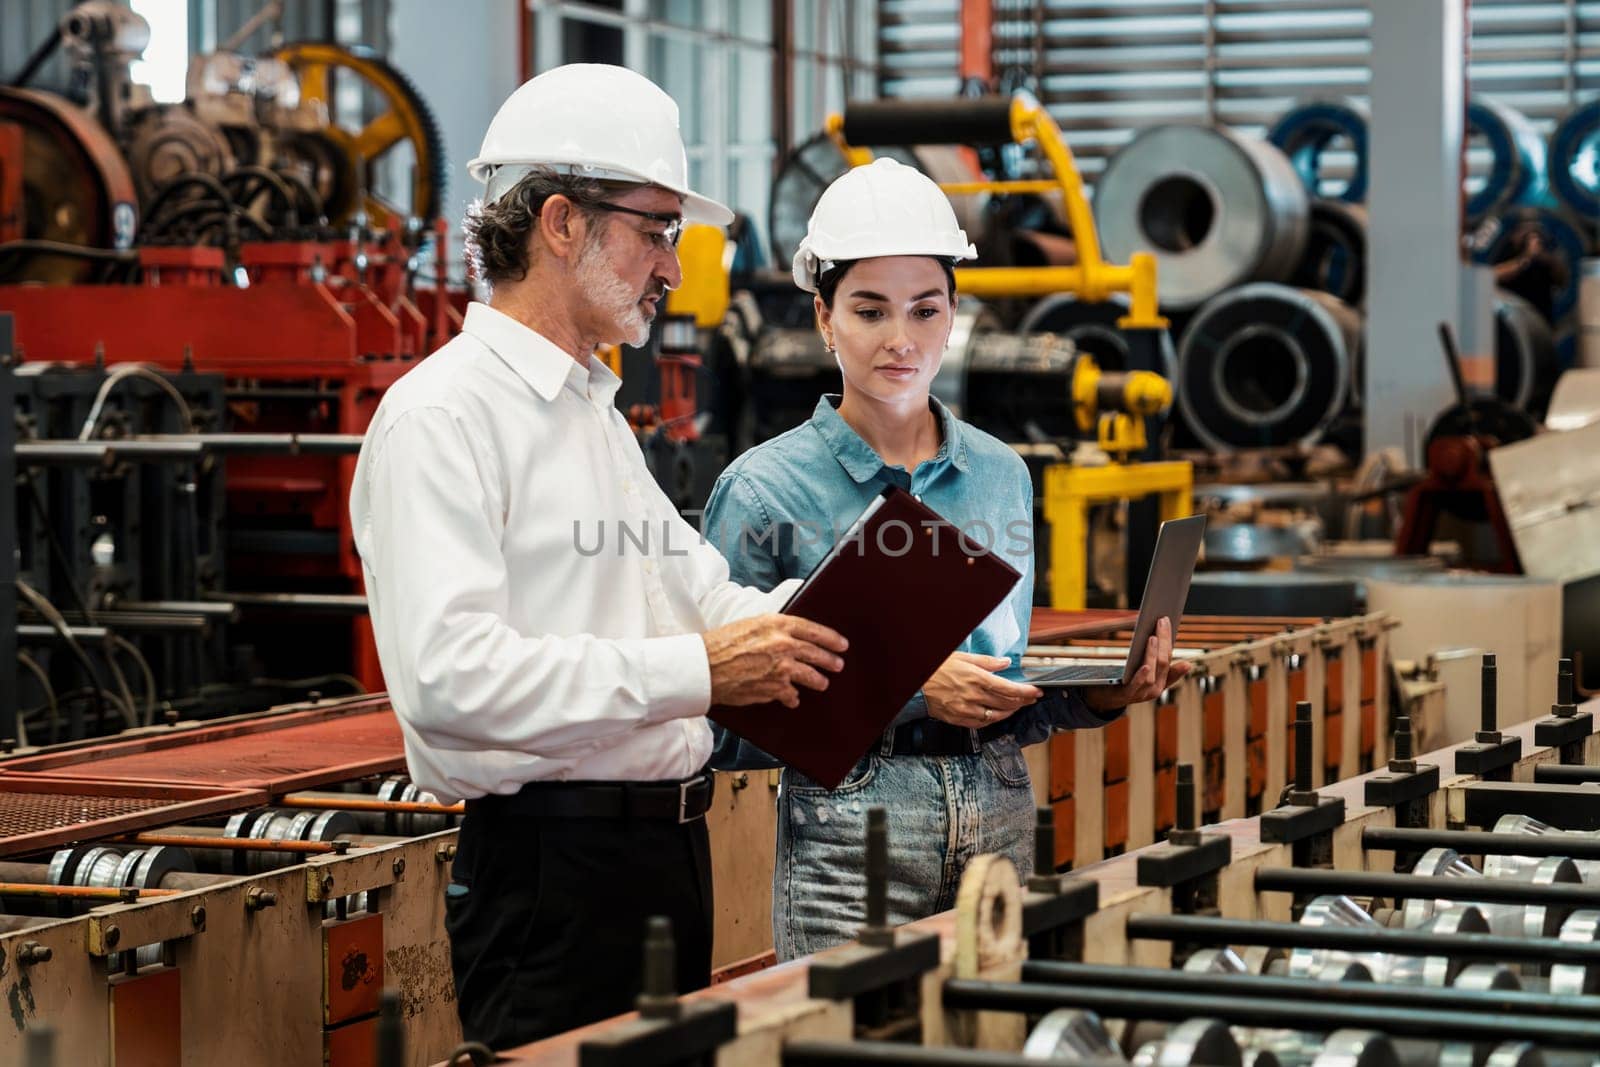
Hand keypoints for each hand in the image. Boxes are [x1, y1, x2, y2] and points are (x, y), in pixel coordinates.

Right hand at [702, 615, 847, 708]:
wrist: (703, 667)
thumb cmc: (721, 644)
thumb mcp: (750, 625)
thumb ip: (774, 629)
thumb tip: (792, 636)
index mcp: (777, 624)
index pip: (813, 630)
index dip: (830, 638)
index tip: (841, 644)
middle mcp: (782, 645)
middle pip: (816, 654)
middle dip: (830, 660)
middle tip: (838, 664)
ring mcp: (781, 669)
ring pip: (810, 677)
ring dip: (818, 681)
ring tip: (822, 683)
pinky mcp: (774, 689)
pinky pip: (791, 695)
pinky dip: (792, 697)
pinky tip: (793, 698)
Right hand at [922, 652, 1042, 728]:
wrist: (917, 684)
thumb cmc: (938, 667)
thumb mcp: (963, 657)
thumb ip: (987, 661)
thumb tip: (1006, 663)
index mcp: (976, 678)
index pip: (1008, 688)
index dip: (1025, 692)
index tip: (1036, 692)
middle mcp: (973, 695)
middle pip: (1006, 702)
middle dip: (1023, 701)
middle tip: (1031, 698)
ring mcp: (966, 709)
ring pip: (997, 715)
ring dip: (1011, 711)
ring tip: (1018, 706)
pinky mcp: (959, 719)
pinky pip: (982, 723)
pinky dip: (994, 719)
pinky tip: (999, 714)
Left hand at [1083, 616, 1191, 713]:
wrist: (1103, 699)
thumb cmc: (1125, 681)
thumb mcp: (1144, 671)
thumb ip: (1159, 663)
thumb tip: (1187, 662)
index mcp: (1161, 681)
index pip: (1169, 657)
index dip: (1168, 639)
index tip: (1167, 620)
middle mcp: (1155, 689)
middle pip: (1163, 663)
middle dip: (1163, 641)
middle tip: (1161, 621)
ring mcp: (1141, 694)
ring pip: (1152, 676)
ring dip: (1153, 656)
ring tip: (1153, 638)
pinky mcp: (1125, 696)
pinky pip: (1136, 687)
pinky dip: (1142, 677)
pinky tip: (1145, 666)